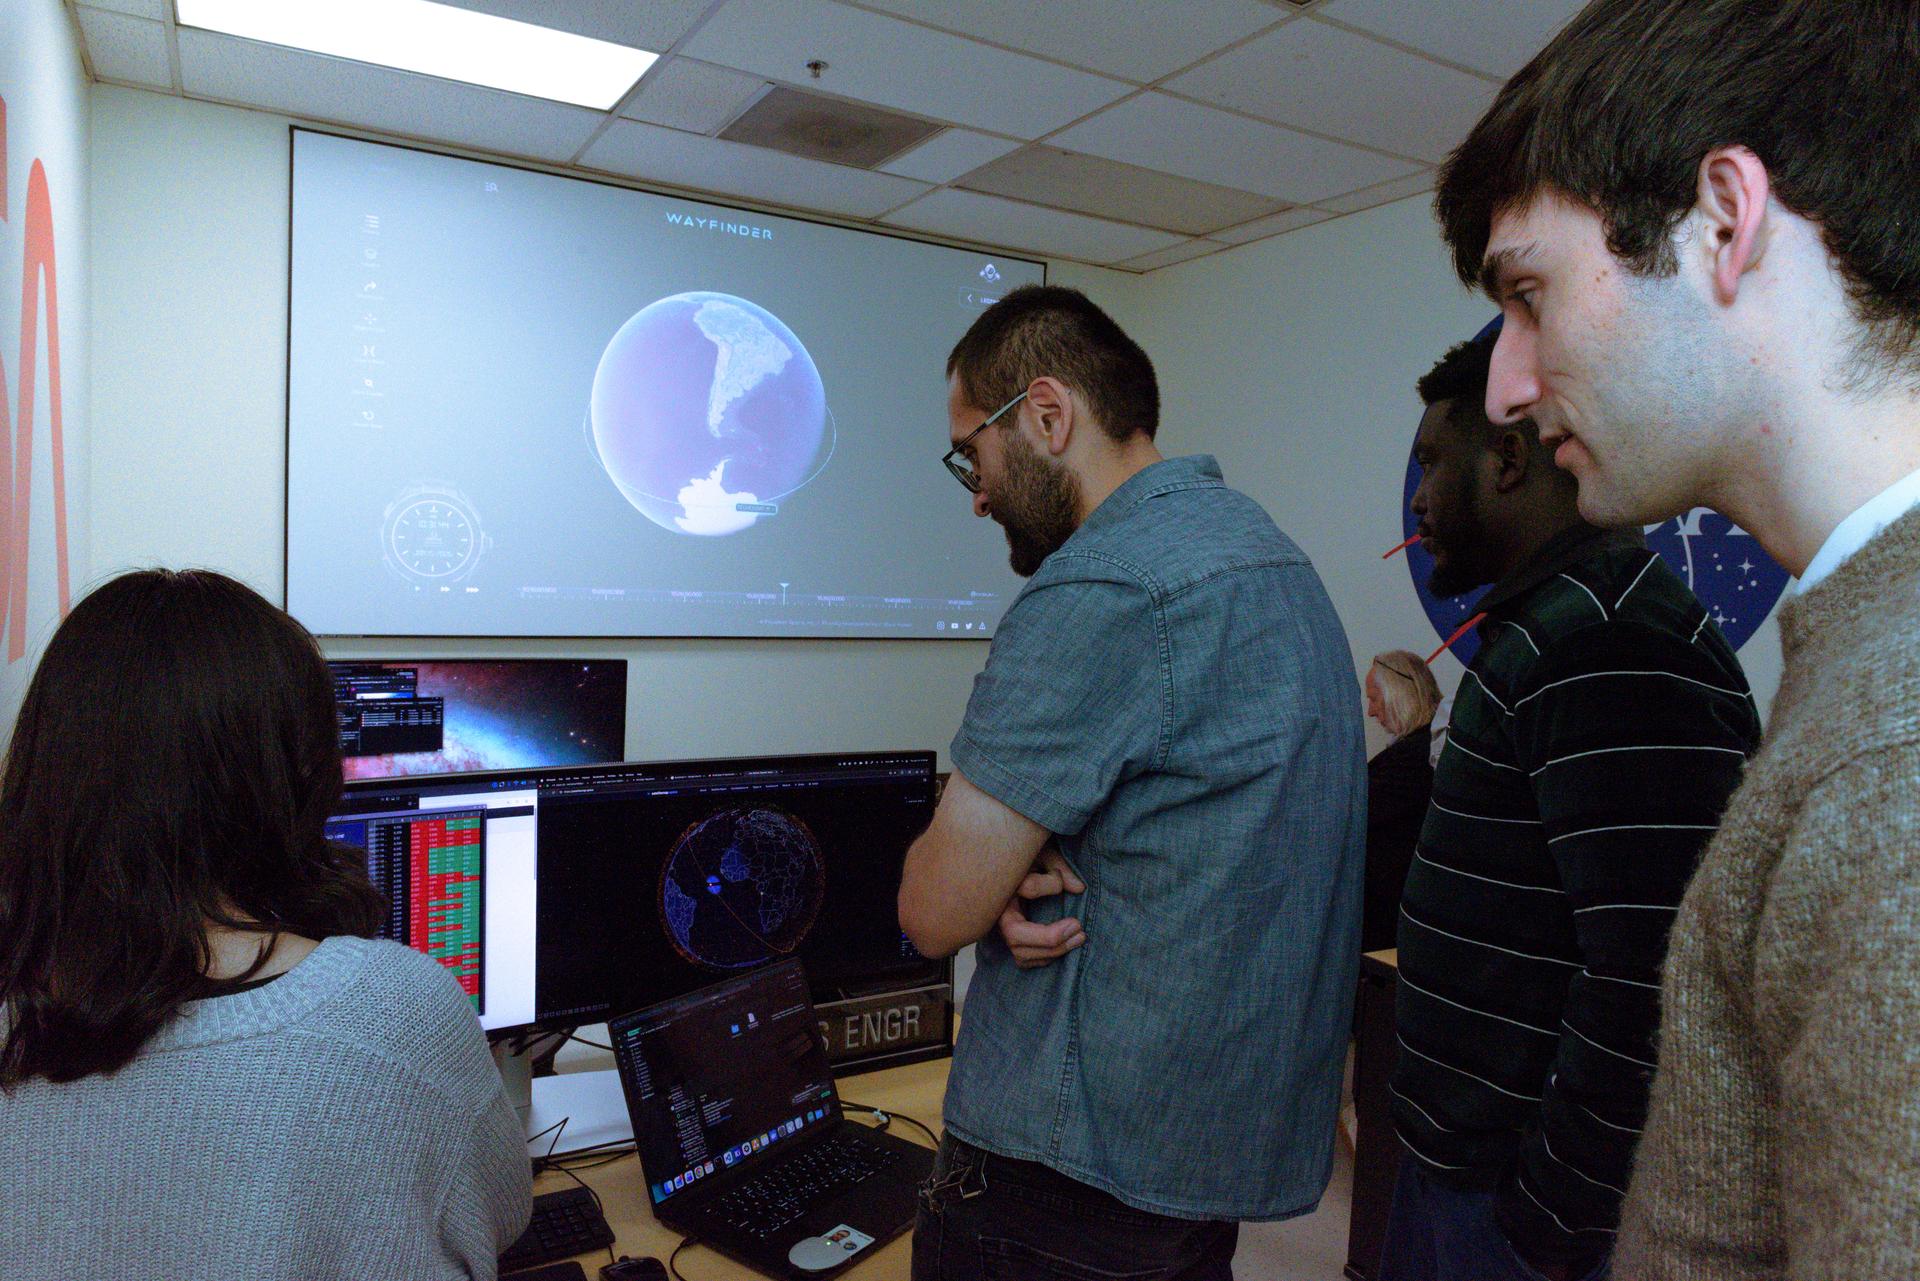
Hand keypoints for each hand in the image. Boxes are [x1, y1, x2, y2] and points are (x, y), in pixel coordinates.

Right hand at [995, 845, 1085, 968]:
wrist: (1009, 864)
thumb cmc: (1026, 857)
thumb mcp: (1042, 853)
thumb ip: (1059, 867)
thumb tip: (1078, 888)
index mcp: (1003, 883)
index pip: (1027, 887)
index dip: (1050, 884)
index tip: (1062, 878)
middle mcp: (997, 911)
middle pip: (1015, 935)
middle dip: (1049, 938)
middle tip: (1078, 927)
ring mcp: (1001, 929)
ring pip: (1020, 953)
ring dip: (1052, 952)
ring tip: (1079, 938)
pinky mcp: (1011, 940)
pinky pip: (1024, 960)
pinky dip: (1045, 958)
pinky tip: (1065, 946)